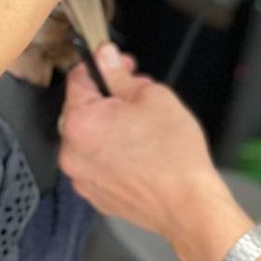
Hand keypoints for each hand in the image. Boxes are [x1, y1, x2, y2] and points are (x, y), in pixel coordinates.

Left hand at [59, 46, 238, 240]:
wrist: (188, 203)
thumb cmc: (173, 154)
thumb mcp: (151, 95)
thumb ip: (120, 74)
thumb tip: (106, 57)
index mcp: (80, 122)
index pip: (79, 77)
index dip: (103, 64)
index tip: (119, 63)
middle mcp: (73, 152)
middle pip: (83, 108)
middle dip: (109, 95)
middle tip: (138, 93)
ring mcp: (82, 177)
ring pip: (91, 135)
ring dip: (111, 123)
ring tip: (144, 124)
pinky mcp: (96, 194)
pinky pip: (98, 161)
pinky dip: (113, 150)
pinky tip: (140, 149)